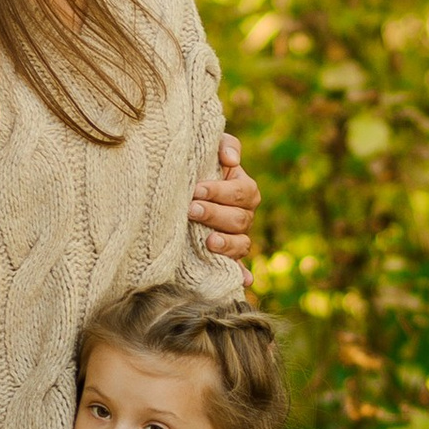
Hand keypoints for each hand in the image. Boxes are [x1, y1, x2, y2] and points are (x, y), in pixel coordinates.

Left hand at [189, 128, 257, 271]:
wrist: (183, 186)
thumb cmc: (200, 165)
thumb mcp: (211, 149)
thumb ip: (225, 146)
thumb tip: (230, 160)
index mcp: (245, 190)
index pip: (241, 192)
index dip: (221, 191)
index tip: (197, 190)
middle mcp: (244, 216)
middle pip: (240, 219)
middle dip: (215, 215)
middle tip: (191, 210)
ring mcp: (237, 238)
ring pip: (242, 244)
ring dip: (226, 244)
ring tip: (207, 241)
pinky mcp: (227, 257)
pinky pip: (239, 269)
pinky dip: (242, 276)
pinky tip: (243, 282)